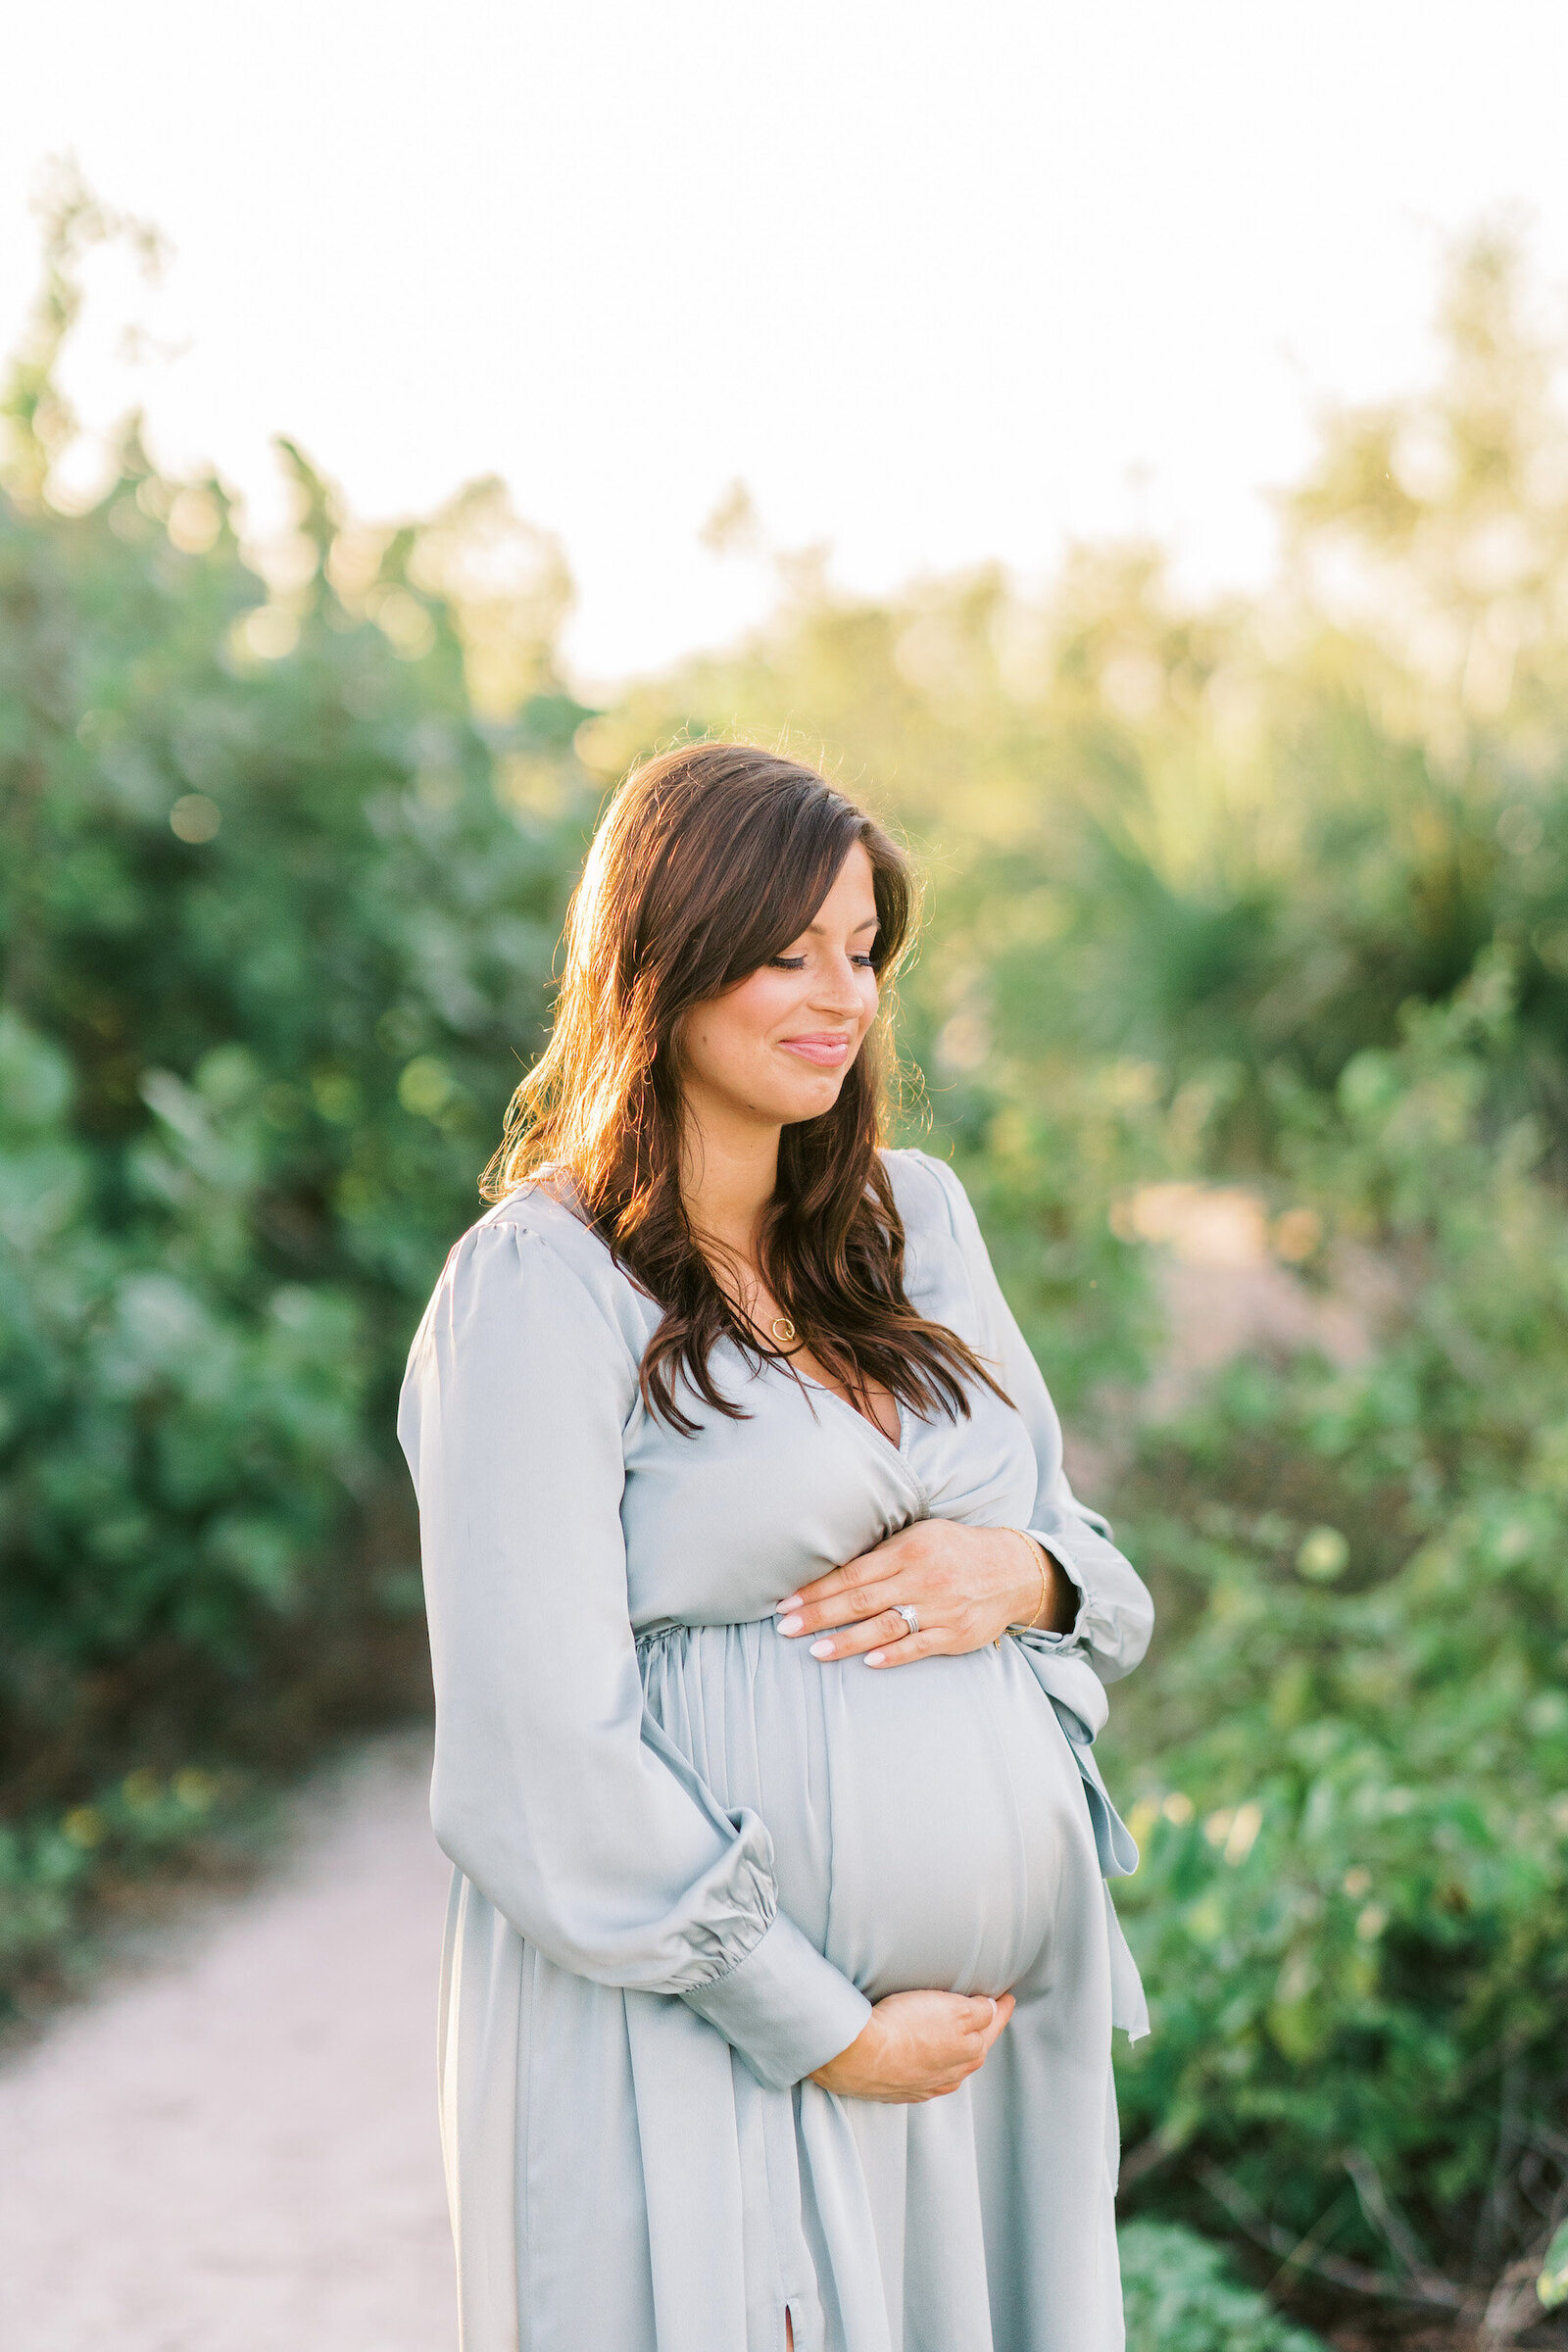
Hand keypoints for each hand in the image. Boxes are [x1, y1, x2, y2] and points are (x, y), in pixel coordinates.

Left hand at [775, 1520, 1074, 1667]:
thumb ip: (883, 1555)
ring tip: (816, 1651)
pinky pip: (920, 1646)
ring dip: (847, 1640)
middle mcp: (923, 1578)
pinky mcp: (956, 1634)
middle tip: (785, 1629)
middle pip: (861, 1600)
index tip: (787, 1603)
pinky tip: (869, 1662)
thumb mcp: (921, 1536)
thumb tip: (833, 1571)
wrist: (1013, 1569)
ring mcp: (940, 1608)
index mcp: (909, 1549)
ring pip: (886, 1626)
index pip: (853, 1572)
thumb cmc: (955, 1550)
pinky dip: (894, 1655)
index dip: (818, 1589)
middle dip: (820, 1615)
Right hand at [810, 1988, 1015, 2101]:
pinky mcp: (899, 2089)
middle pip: (974, 2049)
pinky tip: (927, 2060)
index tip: (1008, 1998)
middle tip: (988, 2014)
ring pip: (951, 2066)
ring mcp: (925, 2085)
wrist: (858, 2055)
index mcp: (969, 2052)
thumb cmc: (906, 2028)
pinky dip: (932, 2064)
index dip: (1002, 2010)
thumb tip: (993, 2010)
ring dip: (957, 2050)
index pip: (993, 2026)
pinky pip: (926, 2076)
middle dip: (983, 2032)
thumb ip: (979, 2011)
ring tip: (958, 2036)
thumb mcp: (953, 2009)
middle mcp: (951, 2074)